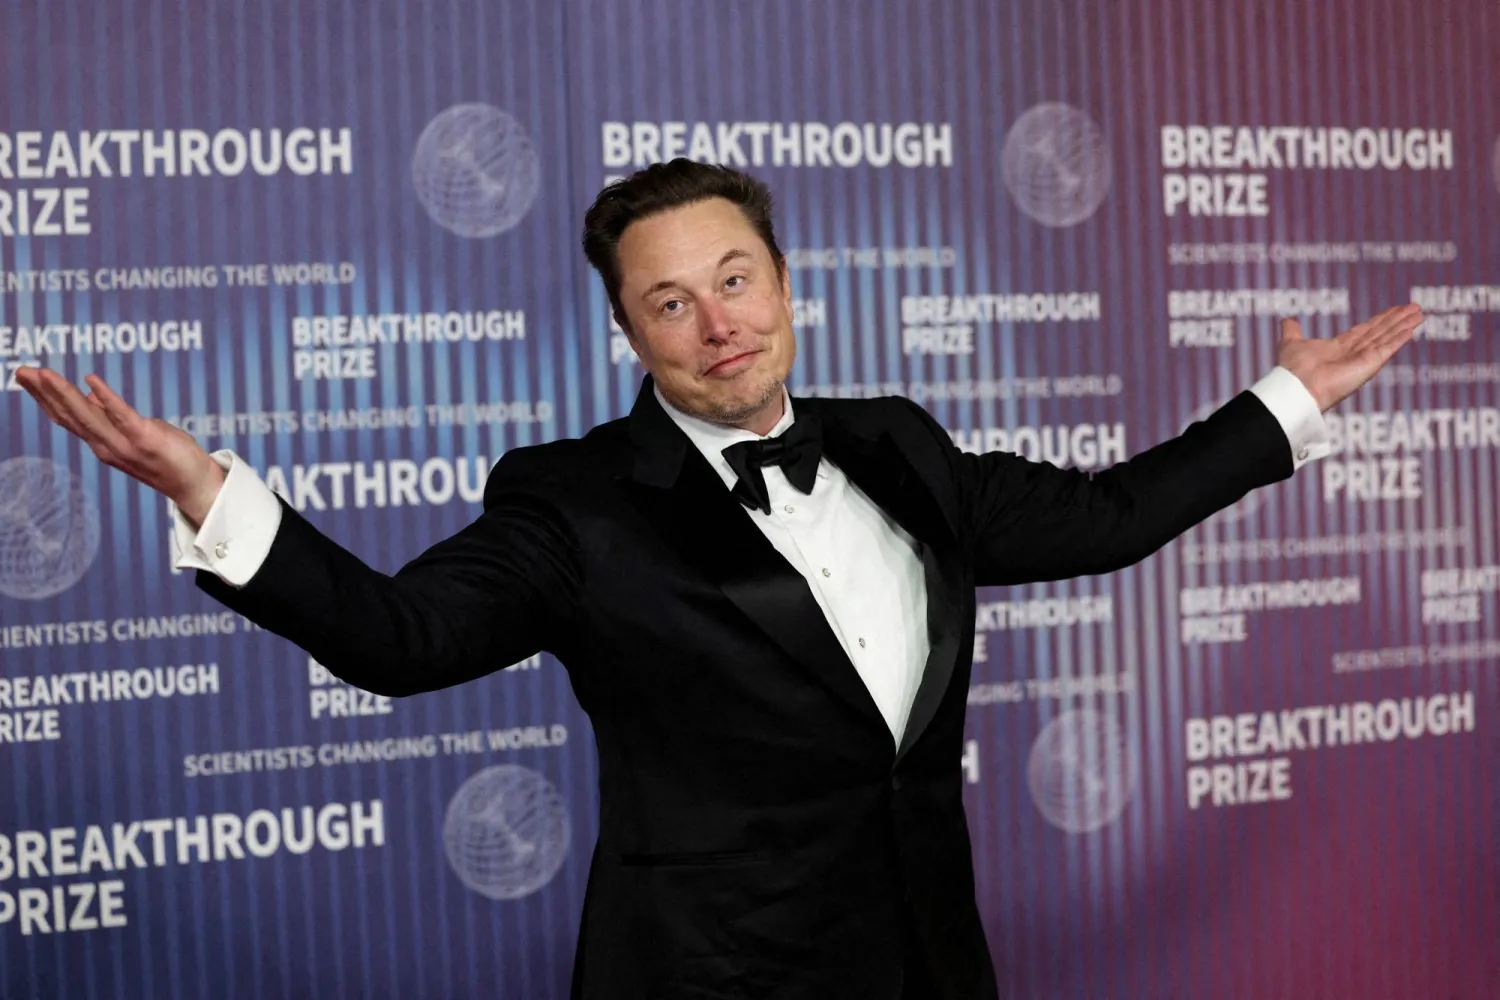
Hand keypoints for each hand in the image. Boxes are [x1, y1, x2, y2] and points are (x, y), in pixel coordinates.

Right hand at [15, 367, 225, 525]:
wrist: (194, 484)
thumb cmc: (166, 455)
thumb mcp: (132, 431)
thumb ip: (108, 415)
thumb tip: (87, 394)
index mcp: (101, 442)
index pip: (65, 417)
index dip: (43, 397)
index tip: (25, 376)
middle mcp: (106, 445)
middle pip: (68, 415)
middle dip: (44, 392)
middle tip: (22, 371)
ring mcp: (124, 444)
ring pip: (87, 416)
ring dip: (64, 393)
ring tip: (44, 373)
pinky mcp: (145, 439)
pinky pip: (121, 415)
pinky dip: (105, 398)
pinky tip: (90, 380)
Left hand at [1276, 303, 1423, 410]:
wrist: (1297, 387)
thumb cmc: (1292, 370)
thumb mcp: (1290, 343)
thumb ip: (1292, 331)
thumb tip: (1287, 320)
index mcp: (1338, 348)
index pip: (1364, 331)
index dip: (1379, 320)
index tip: (1393, 310)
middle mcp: (1353, 354)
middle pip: (1380, 332)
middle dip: (1396, 319)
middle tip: (1413, 307)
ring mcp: (1363, 360)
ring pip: (1387, 337)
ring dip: (1403, 325)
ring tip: (1418, 313)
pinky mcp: (1369, 364)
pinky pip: (1387, 348)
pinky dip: (1399, 338)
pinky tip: (1412, 329)